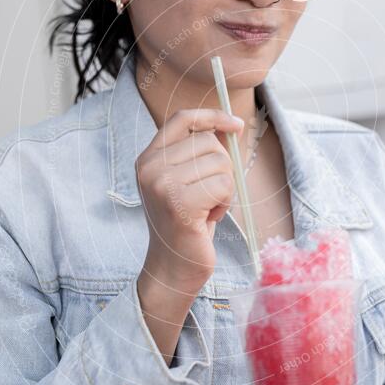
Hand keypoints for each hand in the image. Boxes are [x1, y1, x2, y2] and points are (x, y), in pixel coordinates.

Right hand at [135, 108, 243, 291]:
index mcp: (148, 158)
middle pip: (209, 142)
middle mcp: (149, 167)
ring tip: (207, 209)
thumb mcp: (185, 182)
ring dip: (224, 188)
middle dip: (222, 168)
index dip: (212, 116)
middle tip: (208, 196)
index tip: (237, 124)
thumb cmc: (186, 224)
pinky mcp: (179, 202)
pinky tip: (209, 219)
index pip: (182, 119)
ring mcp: (161, 184)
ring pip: (220, 162)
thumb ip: (197, 154)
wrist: (173, 268)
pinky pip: (224, 184)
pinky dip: (225, 203)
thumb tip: (230, 125)